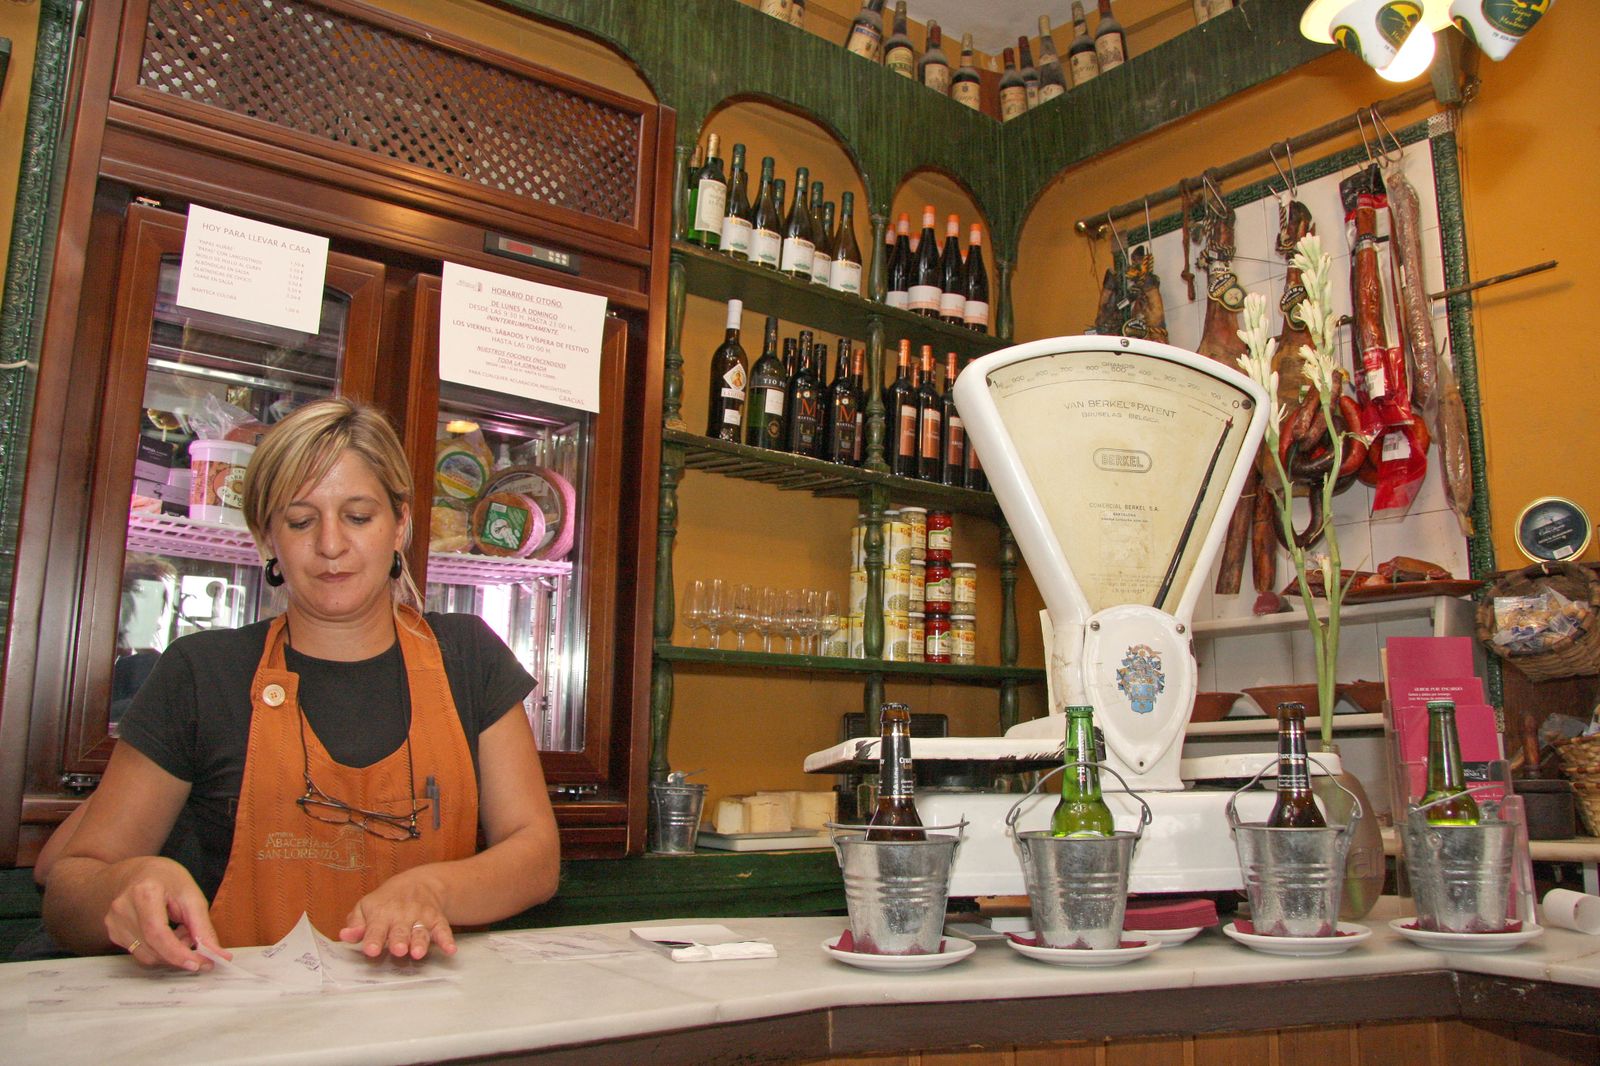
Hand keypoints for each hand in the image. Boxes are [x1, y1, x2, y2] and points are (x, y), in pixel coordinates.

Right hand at [105, 856, 228, 971]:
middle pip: (153, 948)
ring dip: (170, 952)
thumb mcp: (192, 895)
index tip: (199, 964)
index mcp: (144, 893)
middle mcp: (123, 909)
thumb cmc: (167, 879)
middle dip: (180, 953)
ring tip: (181, 931)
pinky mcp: (113, 933)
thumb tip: (218, 954)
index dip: (178, 953)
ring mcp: (114, 922)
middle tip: (197, 942)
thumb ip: (203, 927)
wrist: (139, 872)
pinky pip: (140, 953)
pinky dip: (159, 950)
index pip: (158, 933)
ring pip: (147, 956)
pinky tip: (167, 932)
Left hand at [340, 869, 455, 959]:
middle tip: (398, 950)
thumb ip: (355, 923)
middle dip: (399, 940)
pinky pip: (443, 930)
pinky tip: (450, 950)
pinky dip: (447, 939)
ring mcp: (421, 918)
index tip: (371, 949)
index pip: (375, 928)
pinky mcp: (436, 920)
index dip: (373, 939)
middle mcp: (402, 916)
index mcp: (381, 914)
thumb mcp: (366, 907)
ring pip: (420, 931)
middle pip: (400, 931)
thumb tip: (345, 935)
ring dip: (420, 942)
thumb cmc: (386, 902)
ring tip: (418, 953)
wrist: (418, 883)